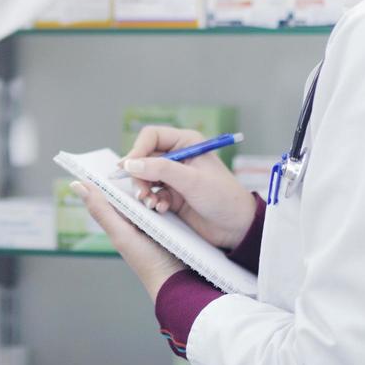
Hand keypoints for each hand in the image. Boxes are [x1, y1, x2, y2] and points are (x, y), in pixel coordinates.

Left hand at [71, 181, 186, 299]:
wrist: (179, 279)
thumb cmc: (147, 261)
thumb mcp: (121, 234)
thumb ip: (100, 209)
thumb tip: (75, 184)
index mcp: (120, 217)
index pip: (113, 188)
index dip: (114, 174)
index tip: (117, 159)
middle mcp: (136, 215)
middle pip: (135, 187)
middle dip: (140, 182)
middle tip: (145, 186)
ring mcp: (156, 217)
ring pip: (154, 191)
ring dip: (158, 191)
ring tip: (159, 204)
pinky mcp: (173, 218)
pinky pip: (170, 200)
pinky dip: (171, 197)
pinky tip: (173, 198)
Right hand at [122, 126, 257, 250]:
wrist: (237, 227)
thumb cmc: (223, 198)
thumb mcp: (192, 181)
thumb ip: (161, 170)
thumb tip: (131, 164)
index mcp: (187, 142)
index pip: (152, 136)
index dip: (137, 150)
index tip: (127, 167)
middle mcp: (178, 157)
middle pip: (144, 158)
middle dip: (139, 175)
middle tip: (141, 192)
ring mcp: (175, 177)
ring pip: (146, 177)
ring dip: (144, 190)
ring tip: (150, 203)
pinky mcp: (173, 195)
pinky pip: (153, 193)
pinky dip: (153, 201)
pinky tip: (161, 209)